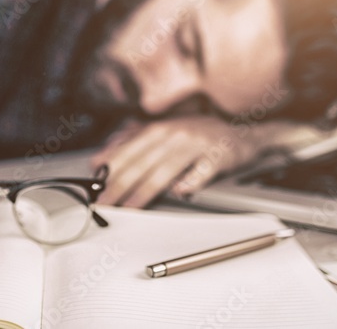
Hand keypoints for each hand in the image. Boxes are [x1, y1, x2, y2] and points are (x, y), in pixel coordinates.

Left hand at [91, 116, 257, 207]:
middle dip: (120, 185)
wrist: (241, 133)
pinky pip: (202, 172)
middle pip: (143, 163)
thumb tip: (101, 159)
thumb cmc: (200, 136)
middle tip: (105, 203)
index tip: (96, 190)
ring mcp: (197, 145)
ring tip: (130, 206)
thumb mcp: (165, 133)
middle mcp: (176, 134)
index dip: (111, 173)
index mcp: (160, 129)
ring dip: (145, 190)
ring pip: (166, 169)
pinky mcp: (218, 156)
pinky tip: (180, 192)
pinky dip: (191, 182)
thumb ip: (132, 144)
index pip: (129, 153)